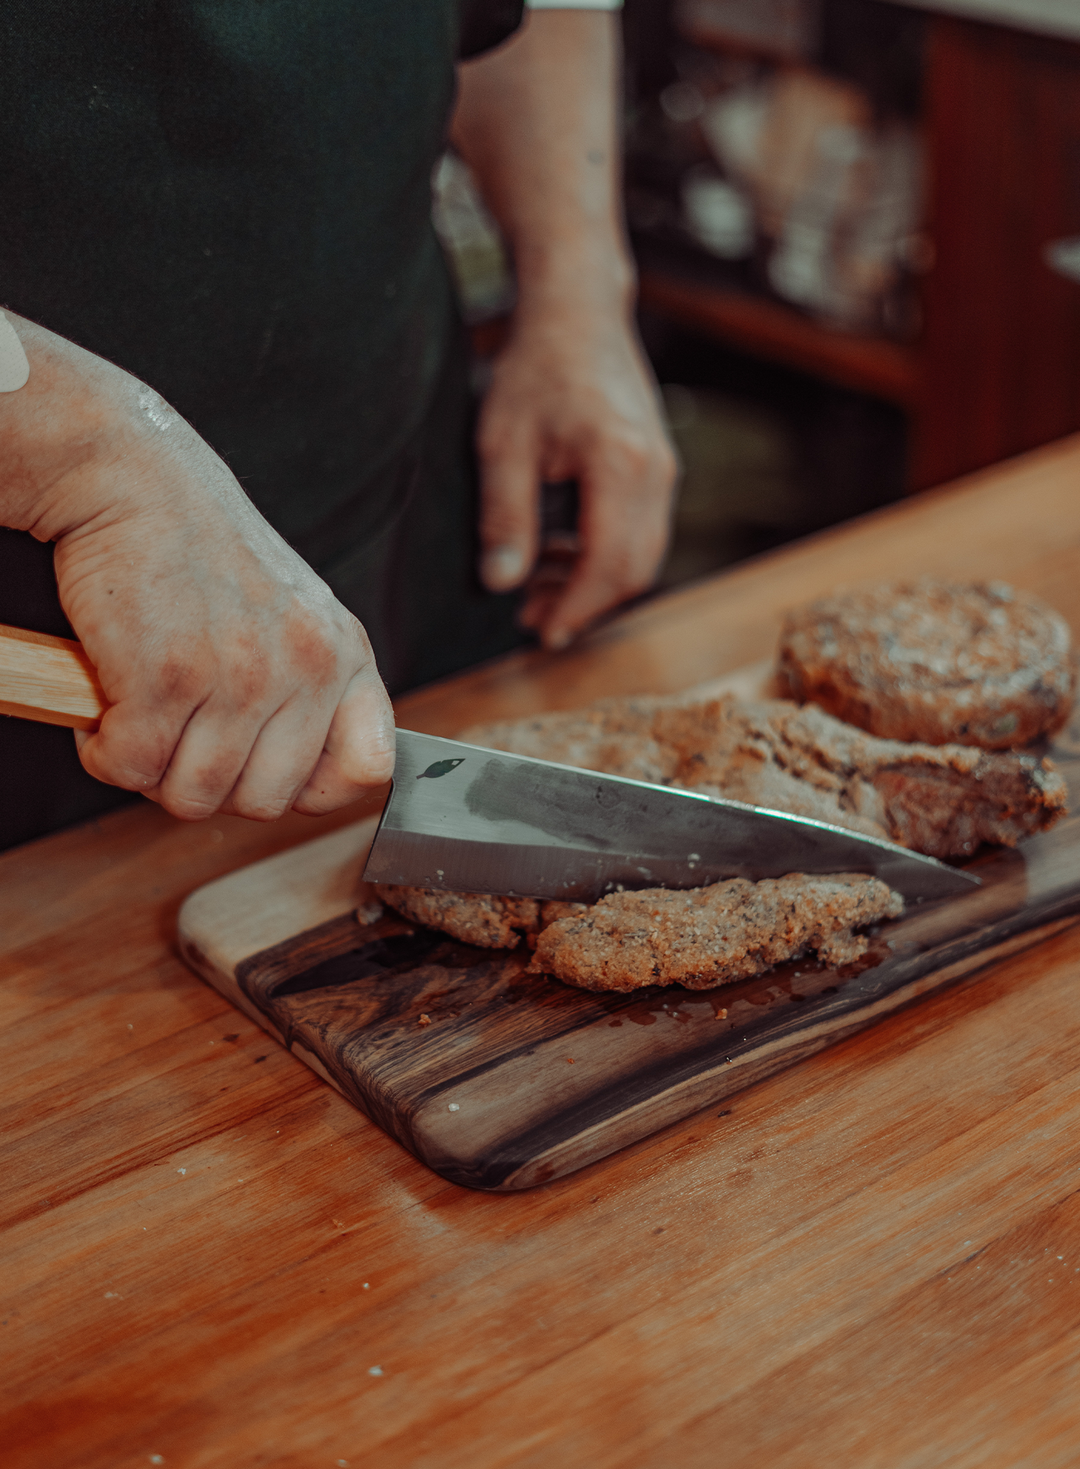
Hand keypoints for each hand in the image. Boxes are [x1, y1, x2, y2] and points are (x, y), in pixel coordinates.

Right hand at [1, 317, 394, 820]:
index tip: (267, 770)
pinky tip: (106, 707)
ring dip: (152, 770)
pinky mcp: (166, 677)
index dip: (314, 790)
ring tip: (140, 715)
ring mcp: (240, 675)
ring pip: (195, 799)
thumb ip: (310, 688)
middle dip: (211, 784)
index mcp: (343, 652)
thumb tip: (301, 786)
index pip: (369, 769)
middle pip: (266, 804)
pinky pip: (133, 769)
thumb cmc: (199, 552)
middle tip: (178, 736)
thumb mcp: (293, 614)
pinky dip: (105, 752)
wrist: (131, 478)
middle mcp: (306, 666)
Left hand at [476, 305, 677, 648]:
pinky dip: (605, 555)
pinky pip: (641, 531)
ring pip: (642, 555)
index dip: (575, 607)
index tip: (539, 632)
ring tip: (538, 590)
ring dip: (594, 583)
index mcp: (619, 466)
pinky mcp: (658, 467)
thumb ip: (505, 517)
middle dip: (586, 605)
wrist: (577, 311)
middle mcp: (655, 472)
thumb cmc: (536, 368)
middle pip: (634, 569)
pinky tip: (560, 554)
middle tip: (533, 619)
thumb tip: (502, 584)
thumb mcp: (503, 443)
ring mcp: (664, 469)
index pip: (607, 563)